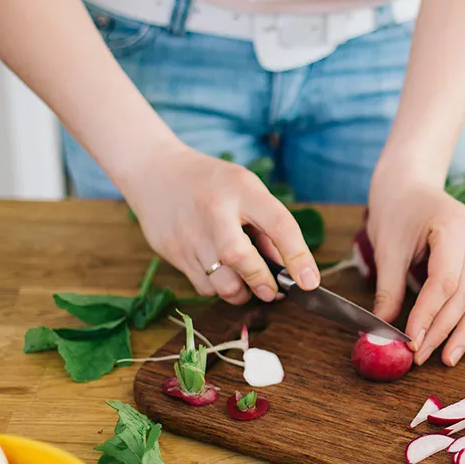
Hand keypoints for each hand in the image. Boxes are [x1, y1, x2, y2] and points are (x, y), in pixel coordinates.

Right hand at [120, 142, 319, 303]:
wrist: (154, 171)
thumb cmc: (212, 183)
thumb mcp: (247, 189)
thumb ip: (269, 226)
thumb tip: (289, 268)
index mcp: (242, 189)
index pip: (279, 225)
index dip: (300, 258)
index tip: (310, 283)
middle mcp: (214, 211)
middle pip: (240, 258)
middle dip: (262, 282)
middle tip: (273, 291)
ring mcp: (189, 234)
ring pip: (221, 283)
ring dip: (242, 292)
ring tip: (248, 284)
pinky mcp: (172, 251)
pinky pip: (203, 286)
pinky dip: (219, 288)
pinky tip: (221, 273)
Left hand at [367, 182, 464, 365]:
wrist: (409, 183)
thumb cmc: (395, 209)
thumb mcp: (386, 247)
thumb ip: (387, 291)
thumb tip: (381, 332)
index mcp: (454, 225)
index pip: (446, 281)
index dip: (429, 315)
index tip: (411, 341)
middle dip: (445, 329)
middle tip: (423, 356)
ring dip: (464, 331)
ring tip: (449, 359)